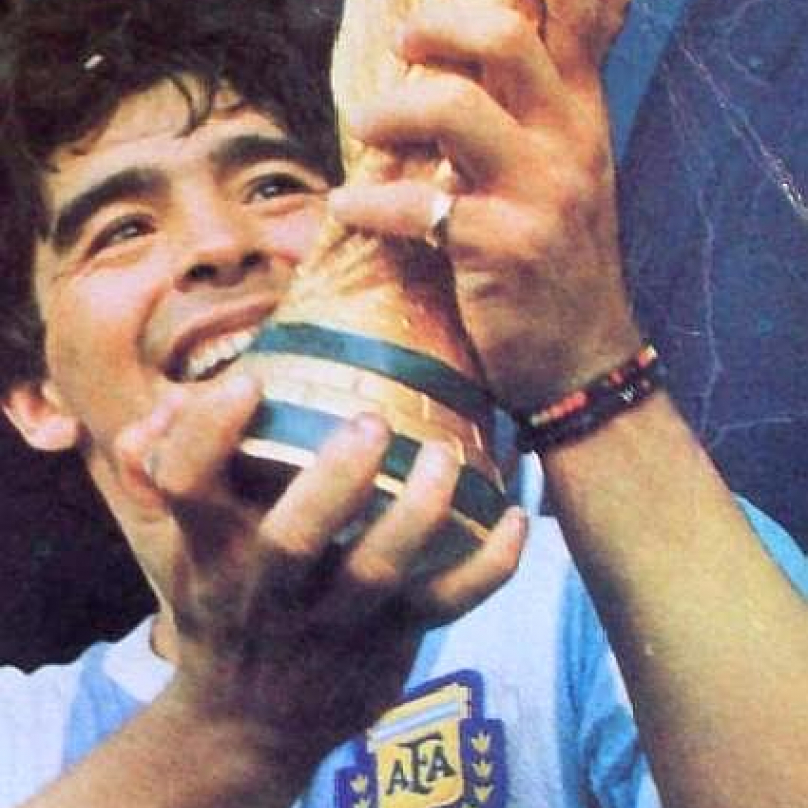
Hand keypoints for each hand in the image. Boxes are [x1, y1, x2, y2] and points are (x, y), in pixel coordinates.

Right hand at [113, 373, 525, 771]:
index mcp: (213, 551)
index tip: (249, 382)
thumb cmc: (222, 612)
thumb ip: (168, 479)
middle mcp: (270, 589)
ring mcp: (334, 620)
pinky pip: (448, 604)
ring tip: (443, 456)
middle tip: (370, 424)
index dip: (210, 432)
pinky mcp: (390, 640)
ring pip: (379, 570)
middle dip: (333, 480)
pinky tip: (518, 517)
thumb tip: (157, 408)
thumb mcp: (182, 554)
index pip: (189, 486)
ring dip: (419, 512)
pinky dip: (491, 565)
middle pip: (294, 537)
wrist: (247, 723)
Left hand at [329, 0, 639, 411]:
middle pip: (505, 37)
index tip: (442, 4)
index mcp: (583, 120)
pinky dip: (367, 205)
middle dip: (438, 27)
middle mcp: (569, 143)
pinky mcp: (504, 248)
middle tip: (401, 47)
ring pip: (454, 108)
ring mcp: (539, 194)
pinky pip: (418, 206)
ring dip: (390, 113)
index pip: (580, 18)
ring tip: (364, 131)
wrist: (584, 358)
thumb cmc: (559, 271)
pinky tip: (347, 209)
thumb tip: (460, 78)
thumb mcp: (566, 183)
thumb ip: (533, 124)